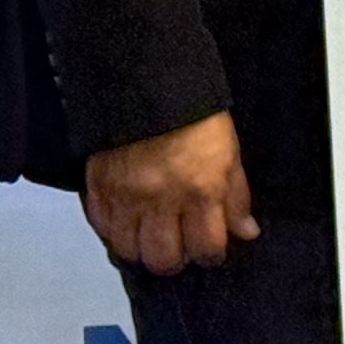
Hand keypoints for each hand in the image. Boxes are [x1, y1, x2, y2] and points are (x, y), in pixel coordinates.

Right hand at [85, 111, 258, 274]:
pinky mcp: (98, 185)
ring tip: (151, 237)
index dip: (211, 255)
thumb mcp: (229, 154)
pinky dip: (113, 229)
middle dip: (175, 260)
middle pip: (163, 259)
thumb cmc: (194, 116)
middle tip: (179, 249)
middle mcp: (162, 199)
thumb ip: (236, 198)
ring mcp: (126, 195)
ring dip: (142, 249)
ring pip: (129, 249)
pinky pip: (101, 225)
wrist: (148, 84)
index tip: (210, 250)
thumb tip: (246, 231)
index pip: (207, 248)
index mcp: (201, 191)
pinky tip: (127, 221)